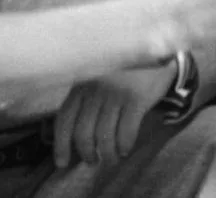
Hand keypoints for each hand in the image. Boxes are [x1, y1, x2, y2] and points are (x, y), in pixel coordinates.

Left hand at [53, 67, 170, 166]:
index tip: (62, 163)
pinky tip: (125, 149)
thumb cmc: (122, 73)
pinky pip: (126, 132)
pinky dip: (124, 145)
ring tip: (111, 159)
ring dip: (107, 154)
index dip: (60, 145)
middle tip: (93, 161)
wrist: (154, 52)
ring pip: (104, 137)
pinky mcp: (136, 99)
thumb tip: (70, 138)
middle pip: (83, 133)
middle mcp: (95, 90)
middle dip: (86, 153)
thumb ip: (83, 102)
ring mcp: (115, 94)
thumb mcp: (95, 81)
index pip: (63, 120)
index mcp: (80, 86)